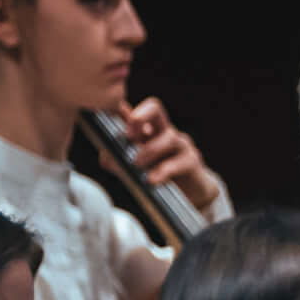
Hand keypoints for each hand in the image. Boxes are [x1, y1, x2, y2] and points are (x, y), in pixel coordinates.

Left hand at [113, 96, 221, 215]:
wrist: (189, 191)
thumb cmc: (158, 175)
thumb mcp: (132, 168)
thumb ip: (116, 161)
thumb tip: (107, 155)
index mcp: (147, 129)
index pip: (134, 111)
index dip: (122, 111)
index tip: (114, 124)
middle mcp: (164, 131)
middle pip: (155, 108)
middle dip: (139, 118)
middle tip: (129, 136)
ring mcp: (181, 144)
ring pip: (168, 137)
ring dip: (149, 151)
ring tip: (136, 165)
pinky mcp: (192, 160)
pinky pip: (178, 162)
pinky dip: (163, 171)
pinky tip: (152, 179)